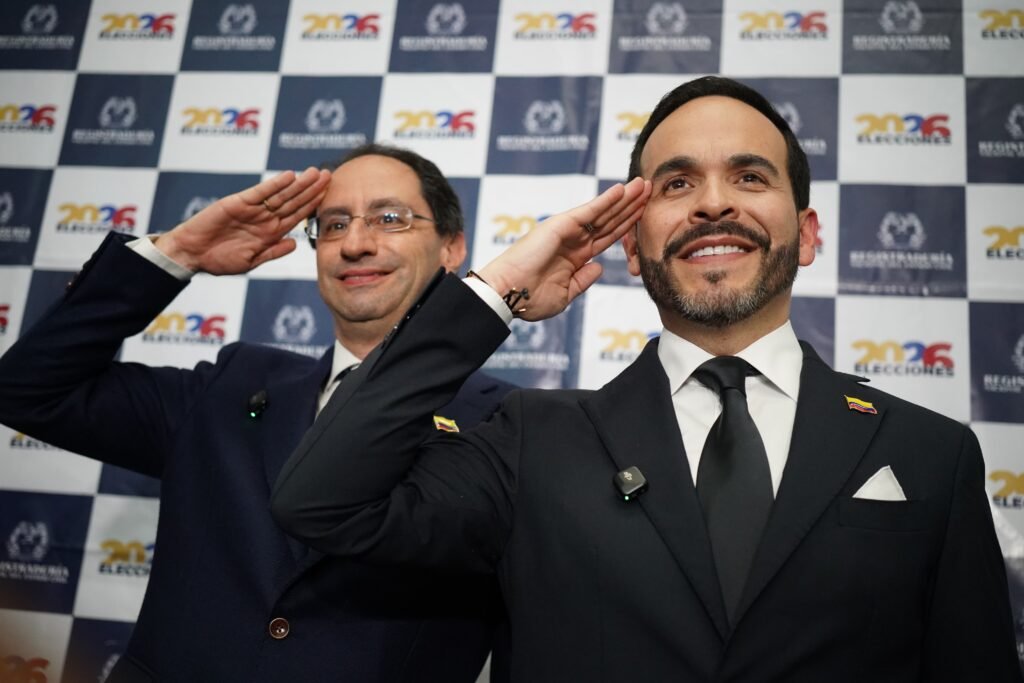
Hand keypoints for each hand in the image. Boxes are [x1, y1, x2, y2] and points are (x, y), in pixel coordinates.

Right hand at [154, 167, 331, 273]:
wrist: (192, 254)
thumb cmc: (219, 259)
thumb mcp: (252, 260)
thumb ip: (273, 251)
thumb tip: (295, 245)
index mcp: (271, 231)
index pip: (297, 215)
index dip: (313, 205)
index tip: (331, 195)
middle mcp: (265, 217)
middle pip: (293, 201)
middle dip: (312, 189)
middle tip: (329, 175)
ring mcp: (252, 209)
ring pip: (281, 194)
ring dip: (299, 183)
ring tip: (315, 173)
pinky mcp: (238, 203)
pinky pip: (260, 193)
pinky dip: (274, 184)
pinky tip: (289, 176)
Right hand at [477, 177, 650, 320]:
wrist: (508, 295)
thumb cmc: (529, 299)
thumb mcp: (565, 294)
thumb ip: (583, 280)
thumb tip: (599, 267)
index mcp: (576, 256)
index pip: (609, 236)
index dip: (628, 225)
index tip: (647, 214)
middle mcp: (574, 240)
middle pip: (610, 220)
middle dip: (632, 205)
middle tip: (652, 189)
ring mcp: (568, 231)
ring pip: (603, 212)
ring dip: (625, 198)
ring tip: (644, 184)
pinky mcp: (561, 225)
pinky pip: (588, 211)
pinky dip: (605, 200)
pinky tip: (622, 190)